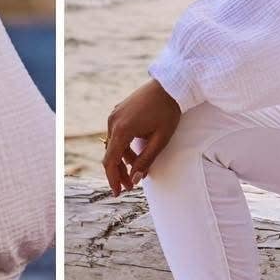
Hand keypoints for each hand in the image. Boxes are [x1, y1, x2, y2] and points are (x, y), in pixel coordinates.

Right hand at [103, 79, 180, 194]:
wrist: (170, 86)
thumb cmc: (168, 112)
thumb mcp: (160, 140)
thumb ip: (146, 160)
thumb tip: (135, 179)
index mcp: (122, 129)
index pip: (111, 161)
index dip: (113, 179)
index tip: (118, 193)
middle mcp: (113, 122)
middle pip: (110, 155)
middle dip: (118, 173)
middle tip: (130, 186)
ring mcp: (114, 115)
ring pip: (113, 145)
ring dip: (122, 160)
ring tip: (136, 171)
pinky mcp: (118, 112)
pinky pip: (117, 134)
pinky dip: (123, 147)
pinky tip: (135, 154)